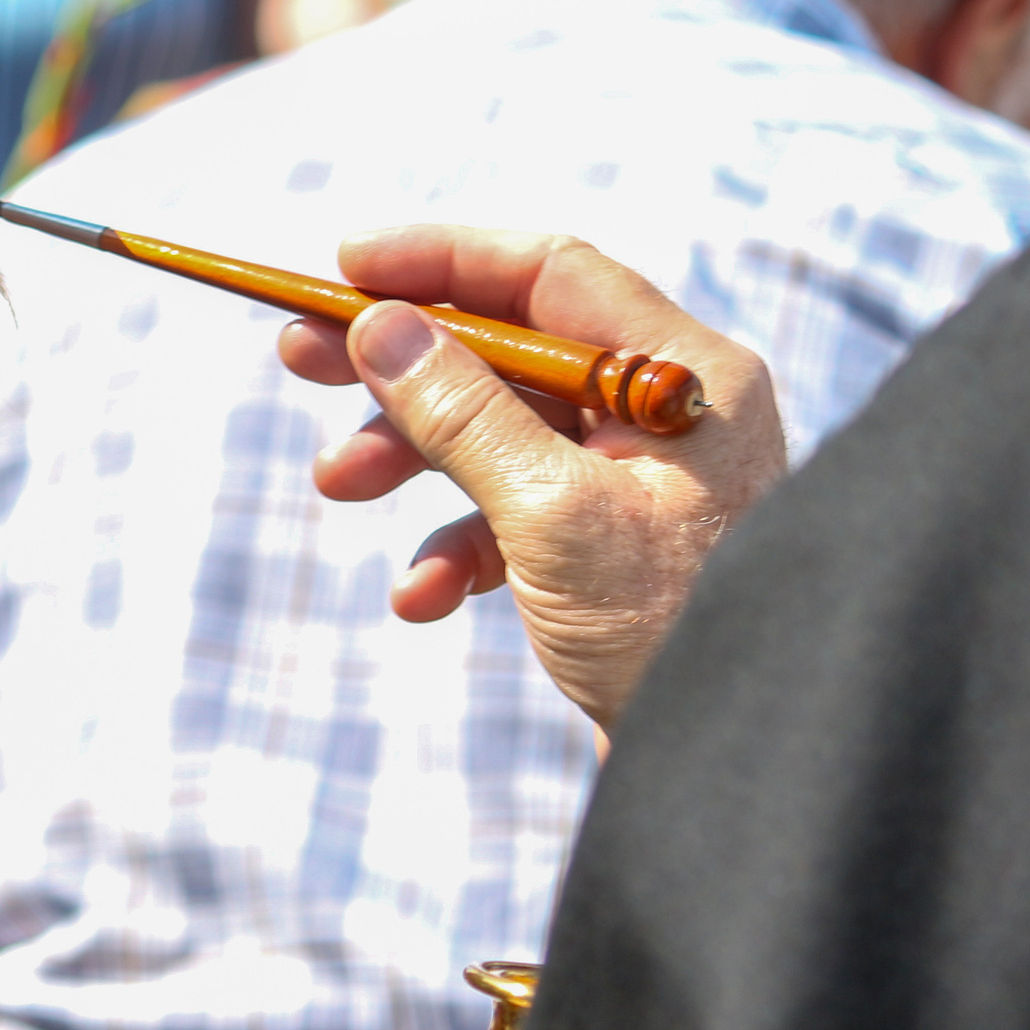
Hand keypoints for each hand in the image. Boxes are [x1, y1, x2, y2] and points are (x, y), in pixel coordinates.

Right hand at [280, 227, 784, 730]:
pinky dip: (454, 546)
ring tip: (337, 485)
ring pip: (498, 433)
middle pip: (509, 349)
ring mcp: (637, 483)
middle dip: (401, 361)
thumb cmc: (673, 635)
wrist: (731, 767)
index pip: (548, 275)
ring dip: (410, 457)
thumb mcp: (552, 514)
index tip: (340, 269)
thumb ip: (464, 414)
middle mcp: (665, 412)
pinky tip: (420, 596)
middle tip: (298, 356)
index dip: (438, 262)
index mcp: (682, 376)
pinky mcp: (609, 551)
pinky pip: (512, 517)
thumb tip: (384, 326)